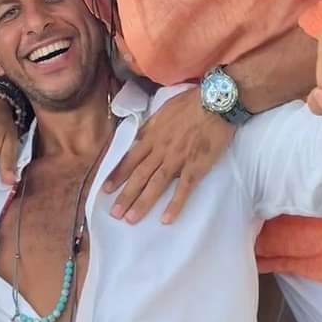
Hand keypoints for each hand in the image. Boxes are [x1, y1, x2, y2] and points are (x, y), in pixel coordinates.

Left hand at [102, 88, 233, 223]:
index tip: (106, 189)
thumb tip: (139, 137)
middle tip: (114, 213)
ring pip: (156, 184)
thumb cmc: (190, 103)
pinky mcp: (195, 167)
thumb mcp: (163, 110)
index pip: (130, 158)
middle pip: (140, 175)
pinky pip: (183, 189)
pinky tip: (166, 219)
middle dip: (125, 195)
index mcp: (153, 135)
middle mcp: (161, 149)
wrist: (215, 102)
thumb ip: (151, 126)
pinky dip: (174, 205)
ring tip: (131, 219)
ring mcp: (177, 159)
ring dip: (142, 202)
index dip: (118, 174)